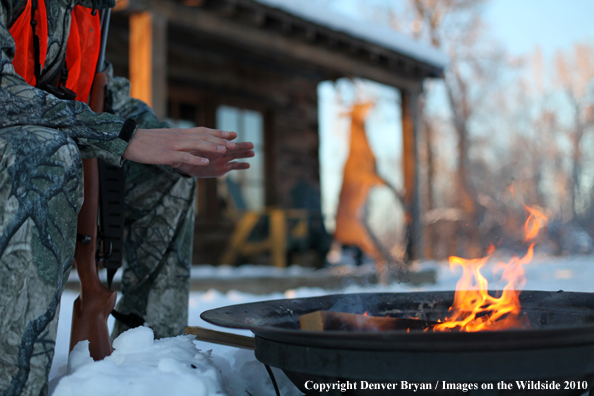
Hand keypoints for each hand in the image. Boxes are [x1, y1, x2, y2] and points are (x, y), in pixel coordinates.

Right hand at [122, 127, 254, 176]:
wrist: (130, 141)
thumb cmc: (148, 142)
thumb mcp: (167, 138)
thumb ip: (180, 140)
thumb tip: (191, 144)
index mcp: (180, 133)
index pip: (203, 131)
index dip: (218, 133)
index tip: (232, 134)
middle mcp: (179, 136)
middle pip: (203, 137)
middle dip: (220, 140)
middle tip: (235, 143)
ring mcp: (174, 145)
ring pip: (197, 144)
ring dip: (212, 147)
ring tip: (225, 150)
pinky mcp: (167, 154)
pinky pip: (184, 157)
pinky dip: (196, 159)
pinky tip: (206, 162)